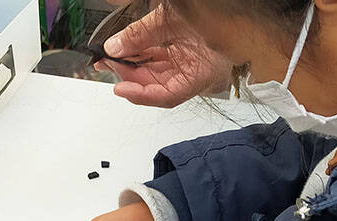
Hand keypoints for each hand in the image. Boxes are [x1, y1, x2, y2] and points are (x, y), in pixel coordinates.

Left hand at [97, 4, 231, 107]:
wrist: (227, 4)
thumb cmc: (213, 12)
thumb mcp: (171, 19)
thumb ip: (141, 35)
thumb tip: (115, 47)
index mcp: (203, 73)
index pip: (169, 95)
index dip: (142, 95)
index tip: (121, 88)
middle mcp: (197, 76)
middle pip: (159, 86)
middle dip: (131, 77)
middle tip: (109, 63)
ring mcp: (191, 67)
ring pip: (157, 75)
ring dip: (134, 67)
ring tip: (112, 57)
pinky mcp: (186, 58)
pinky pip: (161, 63)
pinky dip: (143, 58)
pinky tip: (127, 51)